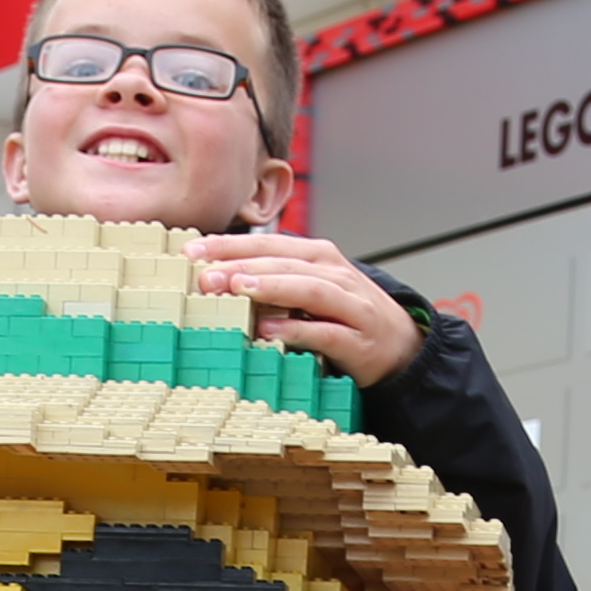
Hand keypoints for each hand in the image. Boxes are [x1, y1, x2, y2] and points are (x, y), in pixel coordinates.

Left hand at [189, 230, 424, 385]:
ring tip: (237, 288)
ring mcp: (349, 306)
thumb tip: (218, 276)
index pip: (268, 244)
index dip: (230, 245)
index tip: (191, 252)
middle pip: (283, 263)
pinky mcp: (357, 341)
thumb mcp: (308, 289)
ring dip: (270, 287)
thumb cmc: (343, 316)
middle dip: (242, 266)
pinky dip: (296, 331)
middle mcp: (334, 275)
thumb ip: (272, 280)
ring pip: (307, 289)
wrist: (399, 346)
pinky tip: (268, 331)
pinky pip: (324, 333)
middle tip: (205, 275)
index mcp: (317, 257)